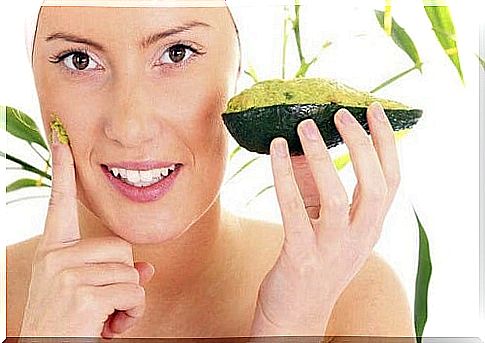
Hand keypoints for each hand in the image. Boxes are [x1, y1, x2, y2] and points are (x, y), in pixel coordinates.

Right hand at [20, 128, 154, 337]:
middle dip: (125, 276)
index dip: (62, 173)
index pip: (58, 204)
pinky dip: (133, 313)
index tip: (62, 142)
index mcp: (53, 252)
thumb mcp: (88, 294)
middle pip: (121, 246)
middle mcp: (55, 257)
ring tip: (107, 317)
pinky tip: (110, 326)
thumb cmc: (68, 325)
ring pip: (131, 272)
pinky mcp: (83, 294)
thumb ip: (114, 274)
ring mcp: (67, 274)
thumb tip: (147, 269)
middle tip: (107, 301)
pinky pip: (133, 292)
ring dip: (130, 298)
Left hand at [250, 102, 399, 335]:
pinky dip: (285, 175)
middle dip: (361, 145)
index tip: (374, 110)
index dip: (386, 143)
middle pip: (375, 186)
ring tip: (307, 126)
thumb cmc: (311, 262)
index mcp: (370, 228)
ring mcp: (332, 249)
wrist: (295, 314)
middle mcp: (359, 239)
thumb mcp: (323, 224)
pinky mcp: (301, 256)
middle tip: (341, 113)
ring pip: (337, 197)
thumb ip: (316, 187)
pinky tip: (277, 150)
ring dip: (323, 157)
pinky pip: (294, 209)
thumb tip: (303, 147)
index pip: (391, 181)